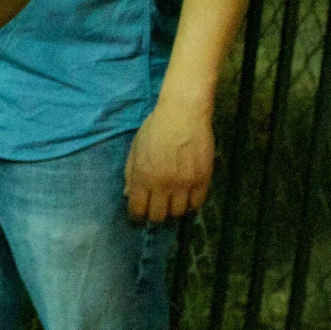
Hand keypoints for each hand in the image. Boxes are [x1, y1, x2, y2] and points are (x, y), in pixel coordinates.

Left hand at [124, 99, 214, 221]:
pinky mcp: (202, 180)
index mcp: (142, 175)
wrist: (183, 113)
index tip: (138, 214)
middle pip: (158, 216)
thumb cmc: (156, 128)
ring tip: (171, 202)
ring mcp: (184, 183)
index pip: (137, 209)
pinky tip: (186, 198)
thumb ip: (130, 172)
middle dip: (154, 215)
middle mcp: (162, 183)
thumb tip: (128, 194)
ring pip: (178, 213)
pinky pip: (196, 204)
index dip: (136, 215)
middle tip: (155, 209)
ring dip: (172, 210)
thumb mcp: (136, 147)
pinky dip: (190, 204)